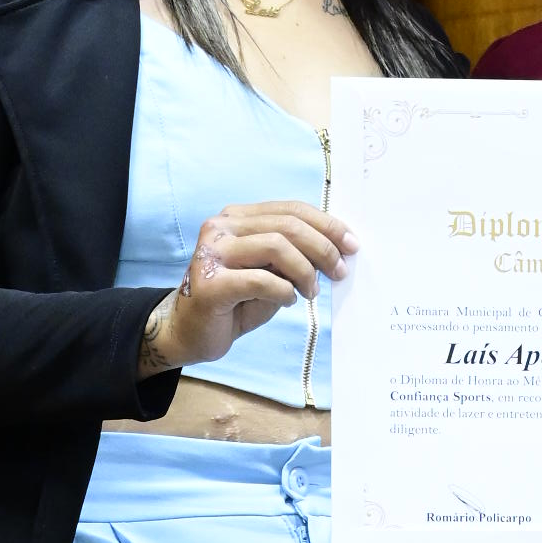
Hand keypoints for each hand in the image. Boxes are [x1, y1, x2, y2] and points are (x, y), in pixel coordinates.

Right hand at [140, 201, 355, 374]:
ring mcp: (212, 253)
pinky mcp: (210, 284)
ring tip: (311, 292)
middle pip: (287, 225)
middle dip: (323, 248)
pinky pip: (261, 280)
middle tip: (339, 271)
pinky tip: (288, 301)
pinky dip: (284, 291)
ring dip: (305, 271)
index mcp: (236, 218)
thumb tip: (336, 250)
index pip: (290, 209)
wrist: (190, 333)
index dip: (326, 225)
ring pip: (276, 246)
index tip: (351, 245)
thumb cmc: (234, 303)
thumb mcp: (270, 273)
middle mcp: (220, 228)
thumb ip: (293, 256)